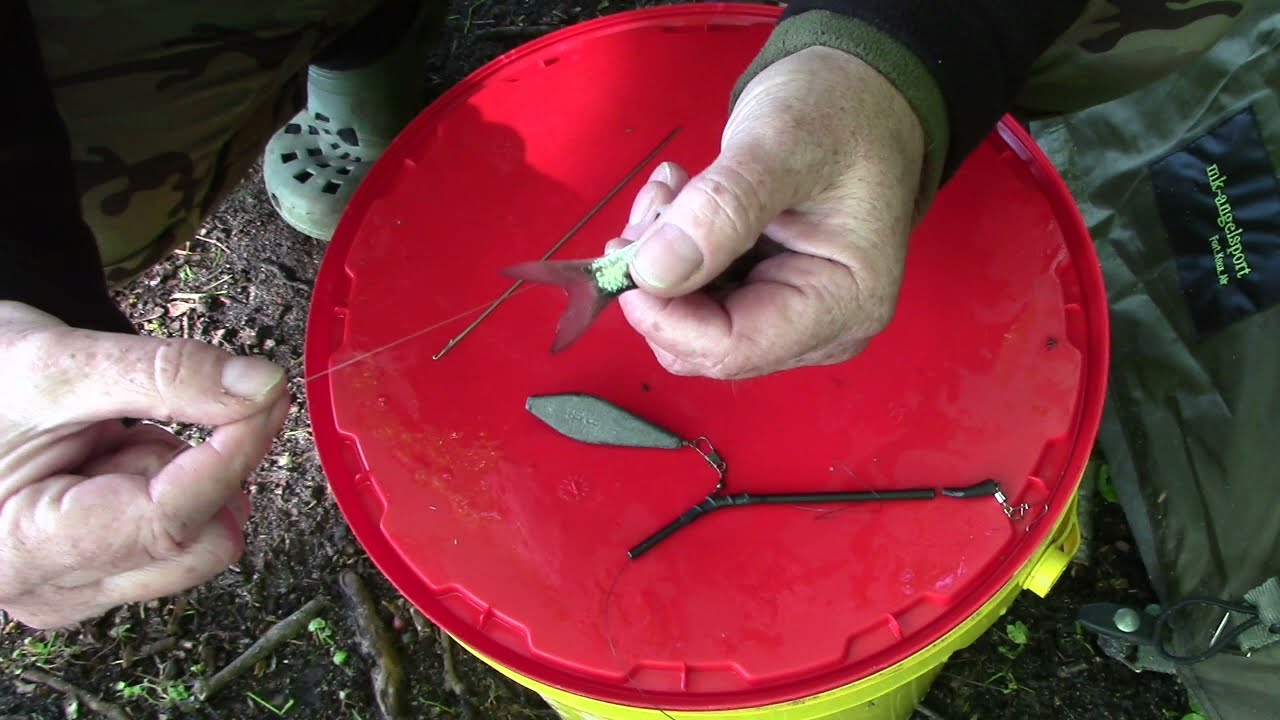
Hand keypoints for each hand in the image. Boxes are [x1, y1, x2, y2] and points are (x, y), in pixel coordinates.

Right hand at [0, 301, 288, 627]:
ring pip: (202, 538)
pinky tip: (111, 455)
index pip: (172, 519)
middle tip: (157, 412)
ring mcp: (82, 586)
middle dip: (202, 469)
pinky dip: (165, 481)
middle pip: (202, 543)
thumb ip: (166, 375)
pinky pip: (183, 532)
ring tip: (107, 437)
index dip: (232, 454)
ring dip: (179, 473)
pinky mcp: (104, 571)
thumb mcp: (58, 364)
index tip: (266, 398)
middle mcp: (54, 588)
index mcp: (23, 548)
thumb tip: (262, 386)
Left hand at [615, 46, 926, 378]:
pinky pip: (695, 299)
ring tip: (673, 186)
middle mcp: (823, 330)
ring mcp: (792, 318)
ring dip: (662, 259)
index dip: (664, 315)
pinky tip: (681, 195)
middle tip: (658, 200)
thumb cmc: (843, 112)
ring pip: (691, 322)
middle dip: (662, 280)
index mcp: (845, 304)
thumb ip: (722, 208)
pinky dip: (674, 251)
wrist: (864, 96)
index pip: (733, 348)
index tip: (623, 252)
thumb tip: (652, 273)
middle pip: (705, 343)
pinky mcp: (764, 297)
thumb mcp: (782, 143)